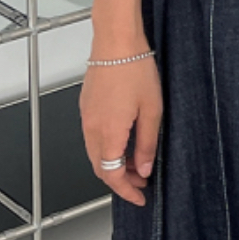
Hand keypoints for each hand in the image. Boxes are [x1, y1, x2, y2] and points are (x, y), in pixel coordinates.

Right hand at [79, 35, 162, 205]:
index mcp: (109, 132)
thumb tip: (144, 168)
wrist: (116, 42)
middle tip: (140, 181)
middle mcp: (92, 128)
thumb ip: (147, 143)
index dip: (126, 191)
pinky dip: (107, 146)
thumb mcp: (152, 110)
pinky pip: (93, 136)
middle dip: (120, 180)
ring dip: (114, 163)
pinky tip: (125, 139)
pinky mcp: (86, 106)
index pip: (112, 175)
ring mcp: (86, 117)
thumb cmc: (135, 69)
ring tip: (136, 160)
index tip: (139, 197)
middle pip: (101, 167)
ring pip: (95, 153)